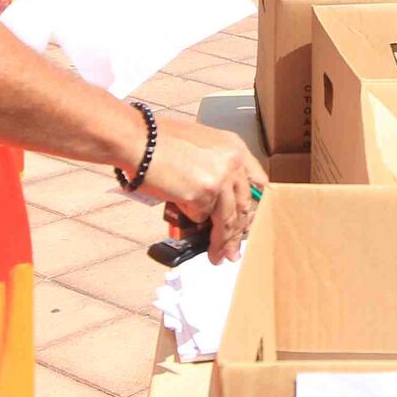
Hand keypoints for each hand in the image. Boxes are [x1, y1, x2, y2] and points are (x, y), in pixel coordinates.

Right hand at [141, 120, 266, 261]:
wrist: (138, 140)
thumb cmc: (159, 140)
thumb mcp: (201, 144)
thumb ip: (216, 166)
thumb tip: (217, 197)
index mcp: (235, 148)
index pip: (258, 183)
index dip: (254, 207)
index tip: (249, 223)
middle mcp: (233, 164)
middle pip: (244, 206)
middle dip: (238, 233)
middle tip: (233, 250)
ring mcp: (219, 180)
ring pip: (227, 220)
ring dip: (221, 242)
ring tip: (217, 256)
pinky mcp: (201, 195)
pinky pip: (199, 217)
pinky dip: (191, 220)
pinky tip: (185, 223)